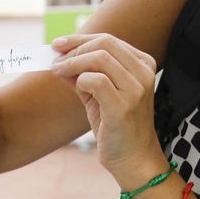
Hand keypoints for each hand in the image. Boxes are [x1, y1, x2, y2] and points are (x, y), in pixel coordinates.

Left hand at [50, 32, 162, 184]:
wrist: (133, 159)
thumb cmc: (116, 127)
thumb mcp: (99, 95)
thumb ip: (82, 76)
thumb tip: (58, 60)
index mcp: (142, 64)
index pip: (108, 40)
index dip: (79, 39)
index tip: (58, 44)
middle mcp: (143, 73)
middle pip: (104, 43)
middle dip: (74, 48)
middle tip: (55, 61)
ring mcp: (136, 89)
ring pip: (100, 58)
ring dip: (73, 62)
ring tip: (58, 72)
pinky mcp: (123, 106)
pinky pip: (97, 81)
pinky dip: (81, 80)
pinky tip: (76, 87)